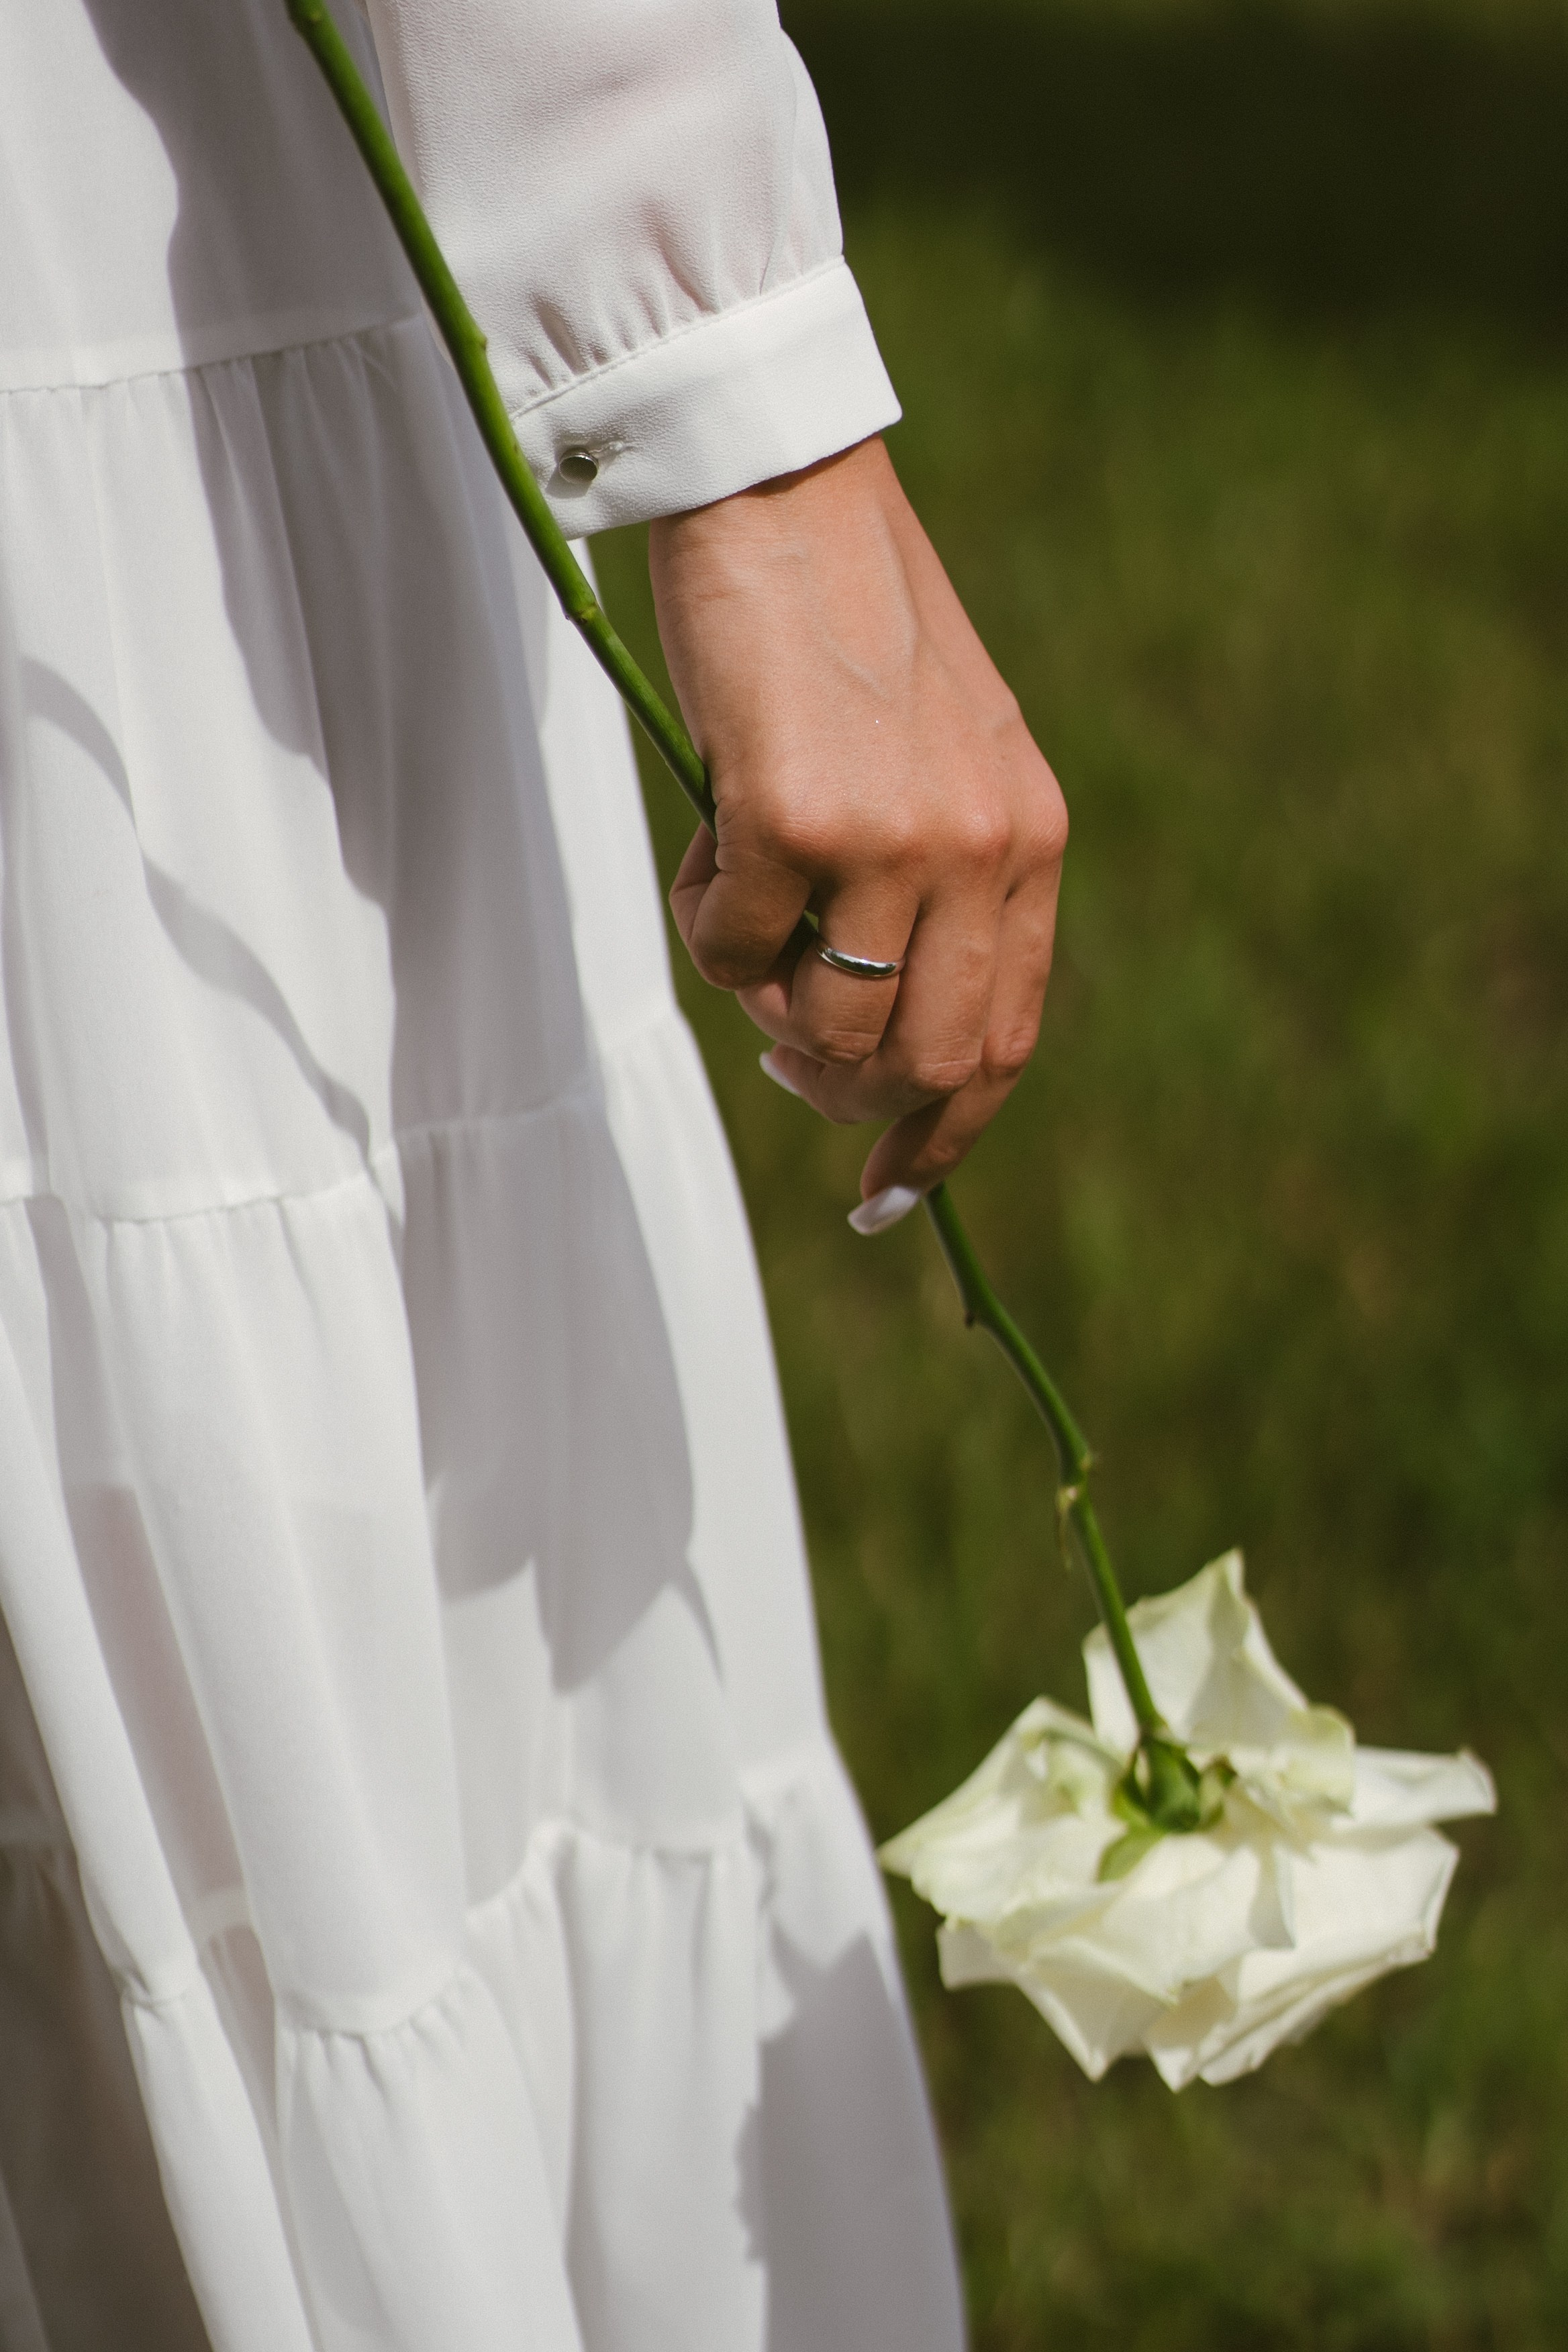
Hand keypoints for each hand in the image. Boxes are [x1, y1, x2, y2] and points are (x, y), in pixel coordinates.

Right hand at [648, 436, 1066, 1213]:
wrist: (784, 488)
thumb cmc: (844, 624)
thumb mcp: (940, 761)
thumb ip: (940, 884)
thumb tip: (866, 1026)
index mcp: (1028, 836)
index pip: (1008, 1040)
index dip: (944, 1134)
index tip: (886, 1188)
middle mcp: (981, 848)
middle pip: (924, 1061)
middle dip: (842, 1089)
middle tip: (783, 1051)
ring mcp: (894, 838)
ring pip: (822, 1022)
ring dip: (761, 997)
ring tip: (741, 899)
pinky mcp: (794, 818)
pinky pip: (733, 951)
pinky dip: (706, 923)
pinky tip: (709, 838)